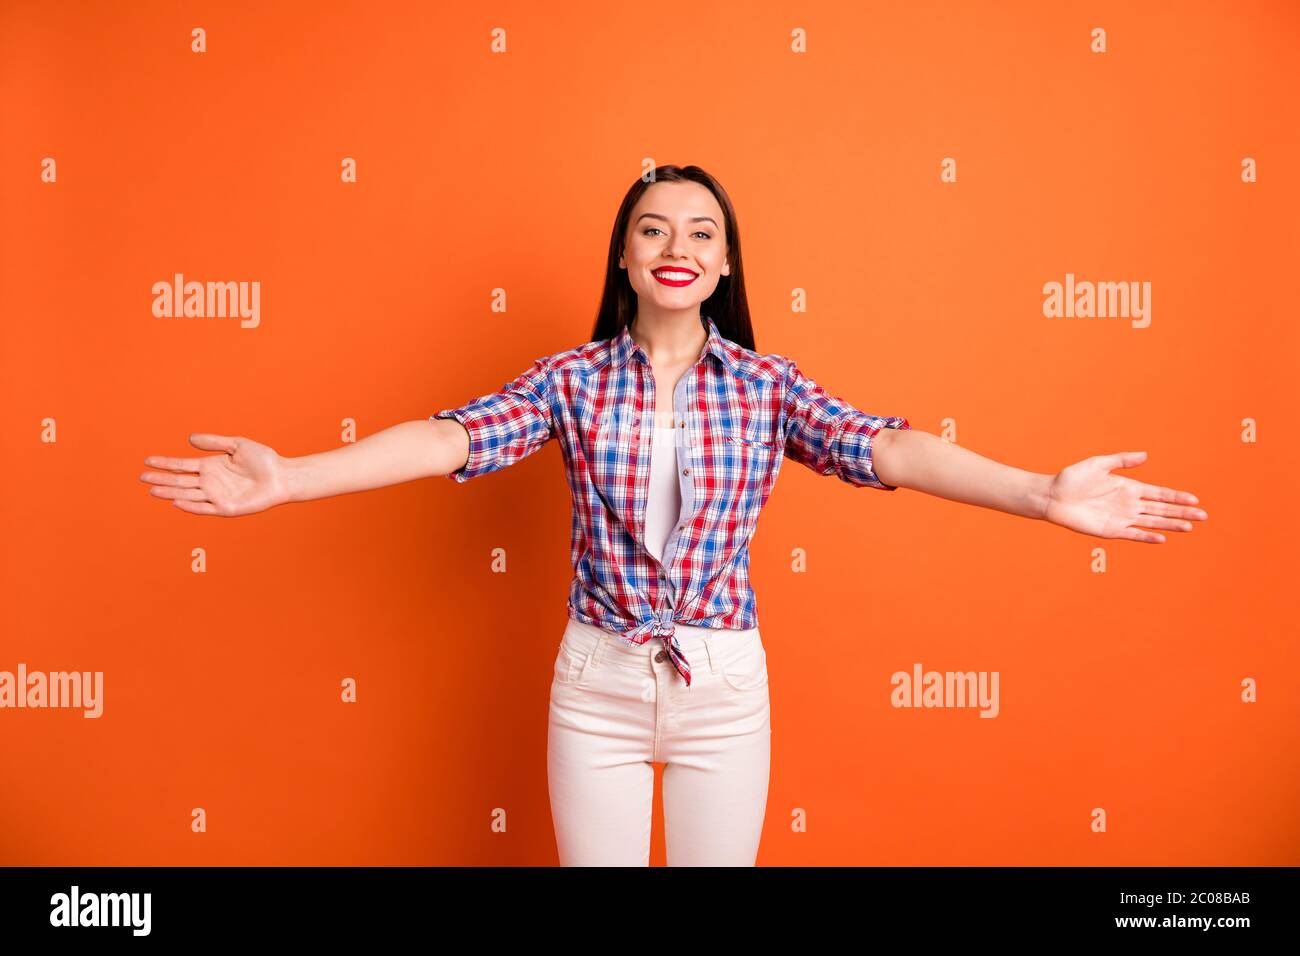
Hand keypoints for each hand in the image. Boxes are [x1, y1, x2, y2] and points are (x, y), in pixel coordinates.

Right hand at [140, 434, 289, 515]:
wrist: (282, 476)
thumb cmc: (263, 460)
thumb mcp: (237, 445)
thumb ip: (214, 442)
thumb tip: (189, 438)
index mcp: (210, 466)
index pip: (182, 465)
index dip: (165, 464)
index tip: (147, 461)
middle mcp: (210, 482)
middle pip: (180, 481)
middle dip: (161, 479)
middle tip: (141, 477)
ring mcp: (217, 496)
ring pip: (188, 494)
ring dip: (170, 493)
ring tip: (153, 490)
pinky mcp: (226, 508)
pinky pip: (204, 508)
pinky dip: (191, 506)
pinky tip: (177, 502)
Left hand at [1043, 451, 1206, 543]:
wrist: (1052, 495)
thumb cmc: (1073, 478)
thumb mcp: (1099, 464)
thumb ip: (1122, 460)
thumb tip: (1145, 455)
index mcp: (1129, 488)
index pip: (1159, 493)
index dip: (1177, 497)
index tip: (1194, 499)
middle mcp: (1128, 504)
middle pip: (1161, 509)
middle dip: (1182, 512)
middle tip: (1204, 516)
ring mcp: (1121, 518)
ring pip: (1152, 522)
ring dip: (1170, 524)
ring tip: (1190, 527)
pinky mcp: (1110, 530)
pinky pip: (1133, 534)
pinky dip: (1147, 536)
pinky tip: (1162, 537)